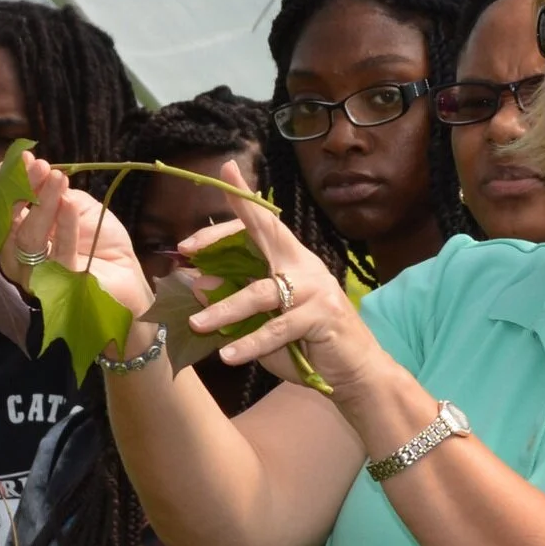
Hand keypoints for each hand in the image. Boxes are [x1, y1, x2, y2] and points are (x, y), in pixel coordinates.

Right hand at [6, 156, 153, 319]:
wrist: (129, 276)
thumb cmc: (100, 241)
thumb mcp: (77, 207)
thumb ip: (55, 193)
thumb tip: (37, 169)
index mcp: (18, 233)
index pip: (2, 206)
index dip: (7, 182)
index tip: (22, 159)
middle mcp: (18, 254)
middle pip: (10, 219)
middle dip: (24, 188)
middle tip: (40, 166)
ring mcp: (34, 273)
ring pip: (29, 236)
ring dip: (44, 203)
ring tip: (58, 179)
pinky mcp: (58, 286)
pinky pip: (58, 254)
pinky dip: (64, 226)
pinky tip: (68, 204)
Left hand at [183, 161, 387, 397]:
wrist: (358, 372)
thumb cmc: (310, 346)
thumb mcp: (265, 323)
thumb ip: (236, 304)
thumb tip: (198, 283)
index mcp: (292, 261)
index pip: (263, 225)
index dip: (242, 202)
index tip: (224, 172)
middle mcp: (304, 267)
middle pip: (263, 236)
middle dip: (221, 237)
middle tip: (186, 247)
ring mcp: (316, 289)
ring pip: (260, 293)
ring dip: (225, 309)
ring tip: (198, 323)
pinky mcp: (323, 316)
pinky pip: (278, 329)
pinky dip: (251, 343)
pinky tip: (229, 354)